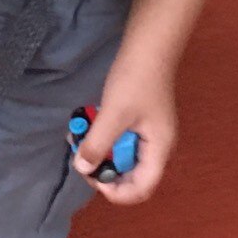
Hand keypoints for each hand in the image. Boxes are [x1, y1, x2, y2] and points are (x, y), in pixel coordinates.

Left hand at [73, 52, 177, 205]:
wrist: (148, 45)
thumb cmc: (136, 79)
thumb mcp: (113, 114)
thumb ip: (98, 143)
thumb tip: (82, 169)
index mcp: (159, 149)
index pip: (141, 189)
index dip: (116, 192)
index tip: (93, 177)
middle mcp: (156, 146)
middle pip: (130, 175)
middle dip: (103, 170)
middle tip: (81, 156)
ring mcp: (147, 133)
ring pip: (121, 156)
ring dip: (99, 151)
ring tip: (78, 137)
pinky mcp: (137, 120)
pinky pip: (119, 139)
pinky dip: (102, 136)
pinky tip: (86, 123)